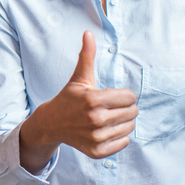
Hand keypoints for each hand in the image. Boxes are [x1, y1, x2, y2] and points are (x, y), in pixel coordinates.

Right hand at [19, 31, 136, 168]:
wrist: (51, 124)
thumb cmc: (68, 98)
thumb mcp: (79, 78)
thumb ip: (87, 56)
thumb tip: (88, 33)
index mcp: (93, 100)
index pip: (131, 97)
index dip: (123, 95)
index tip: (111, 96)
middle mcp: (96, 120)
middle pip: (133, 112)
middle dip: (125, 108)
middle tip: (110, 107)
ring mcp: (97, 137)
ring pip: (130, 127)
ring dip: (122, 122)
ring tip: (107, 118)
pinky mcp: (97, 151)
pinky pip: (124, 143)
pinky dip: (119, 137)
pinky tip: (105, 130)